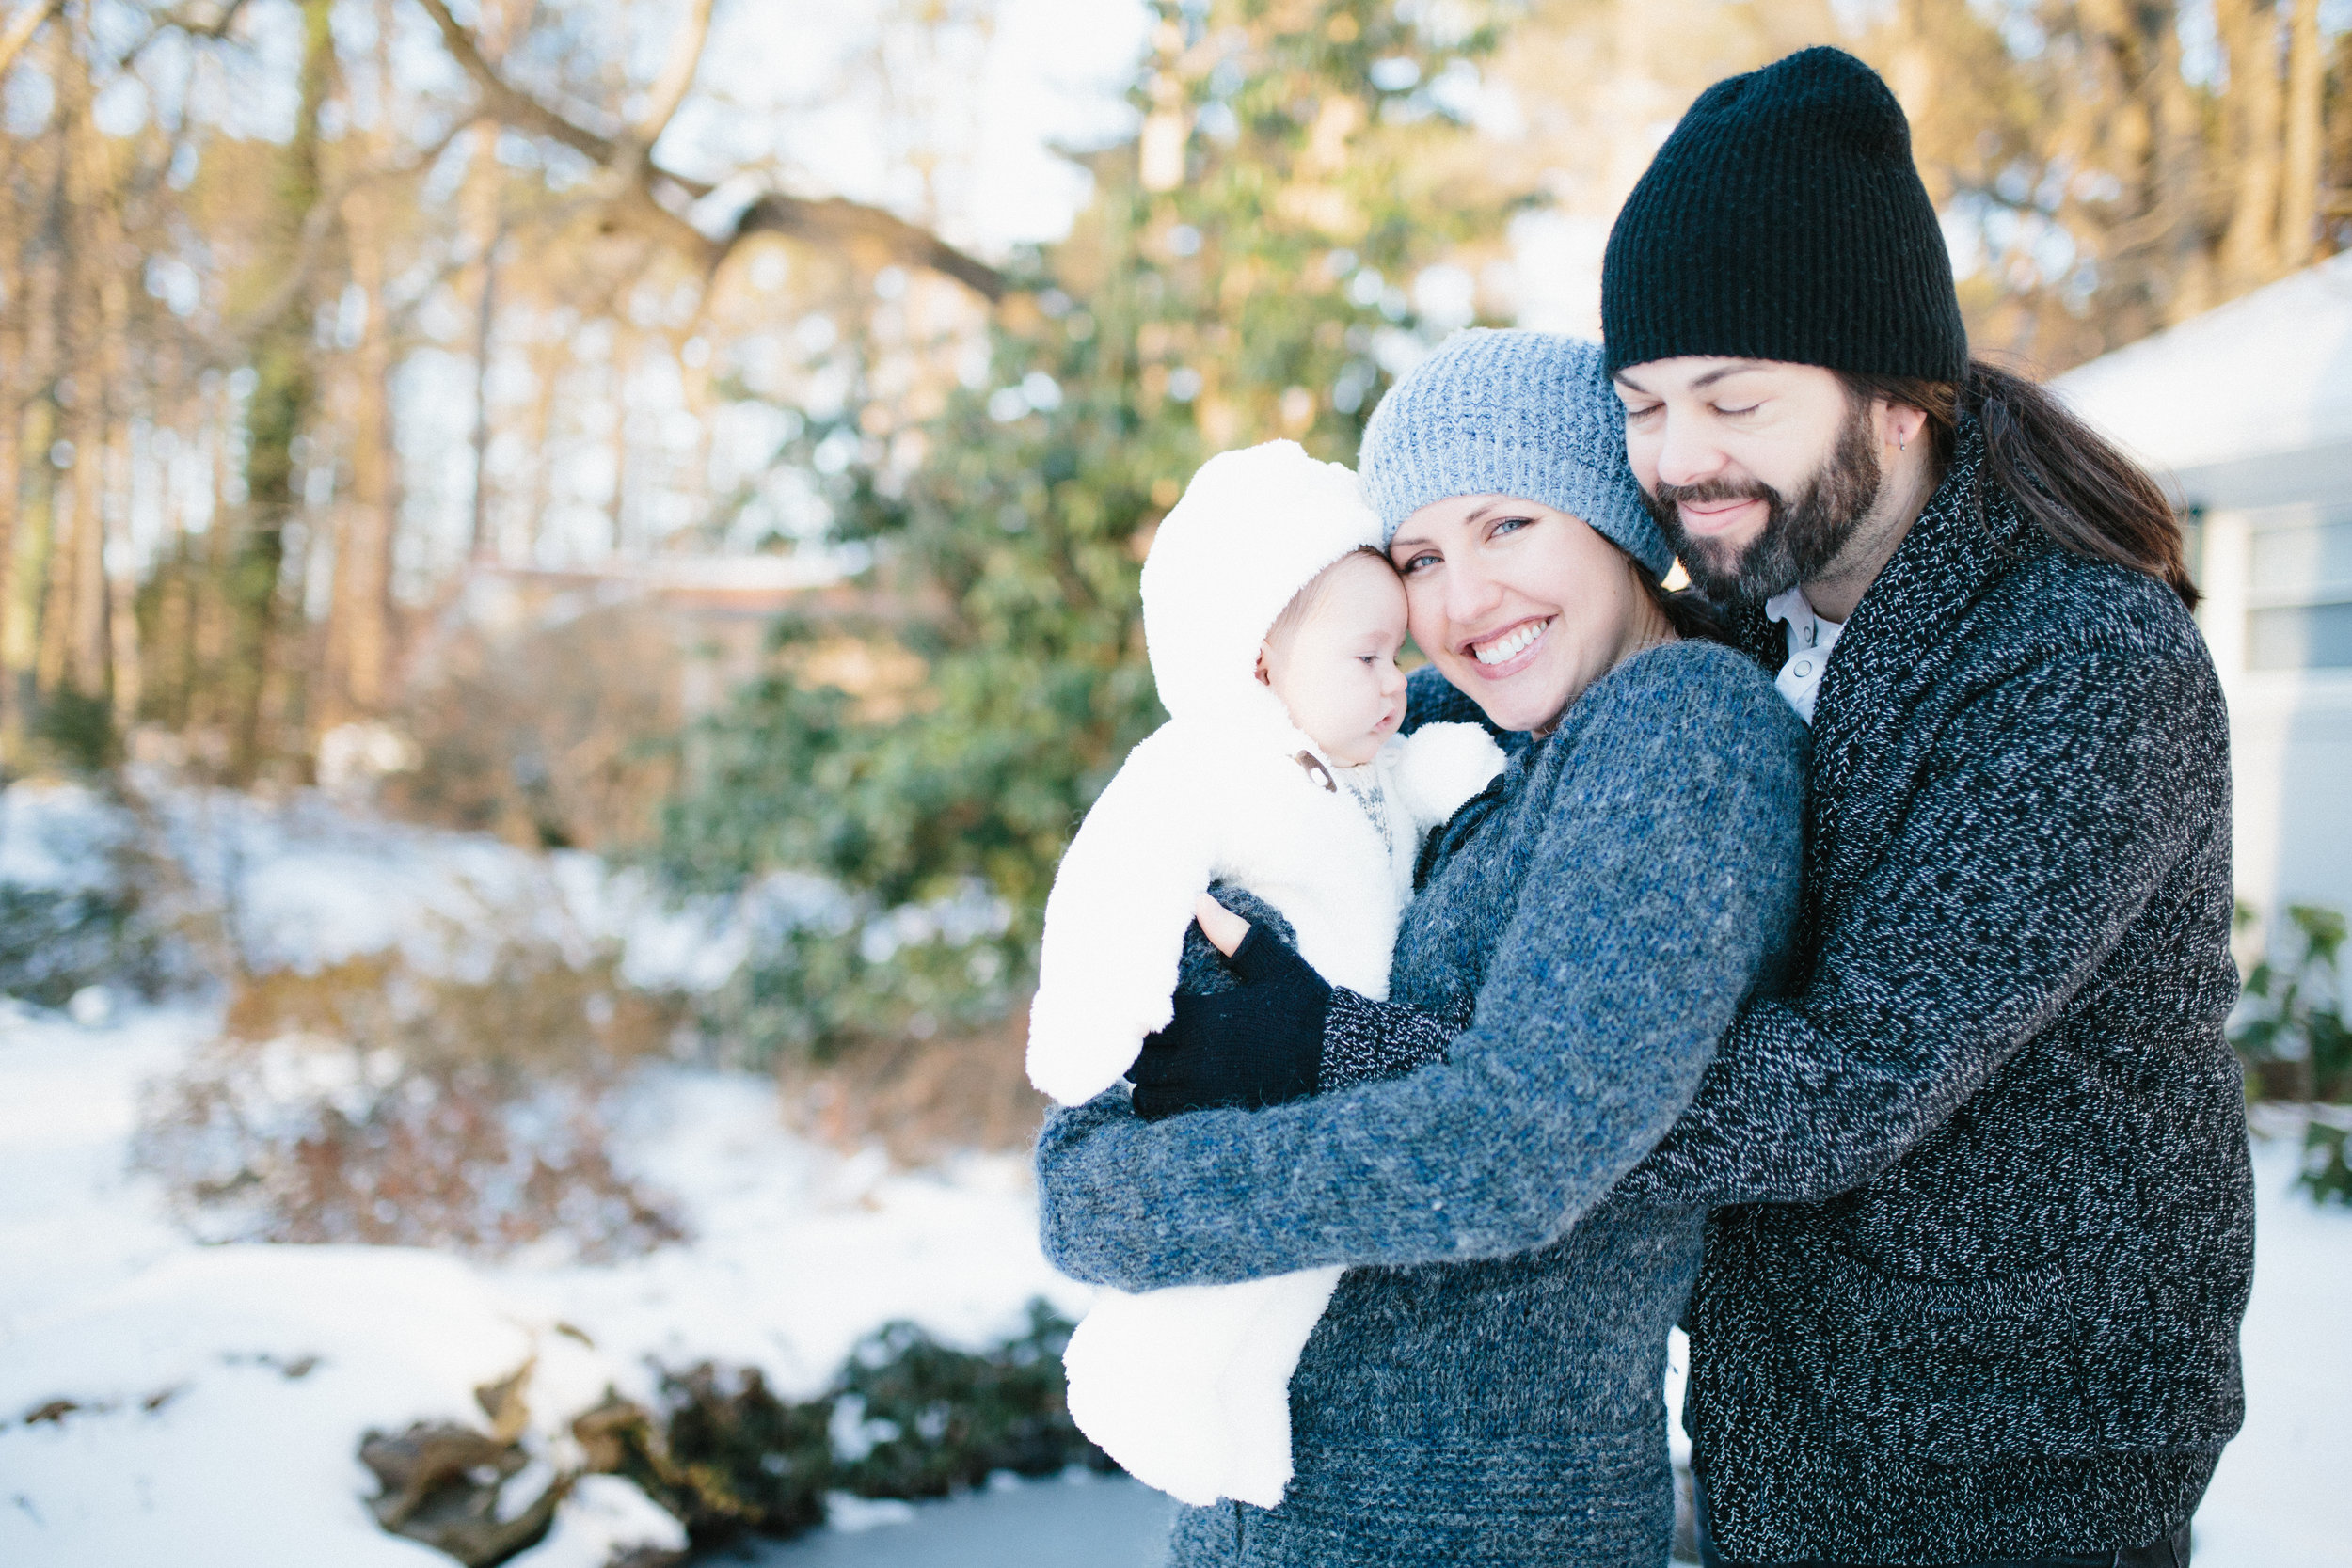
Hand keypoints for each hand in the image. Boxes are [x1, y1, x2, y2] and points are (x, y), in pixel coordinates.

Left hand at [1129, 905, 1330, 1120]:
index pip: (1144, 1021)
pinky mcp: (1216, 1117)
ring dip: (1146, 1079)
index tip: (1148, 1004)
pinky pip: (1166, 1118)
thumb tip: (1199, 901)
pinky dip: (1161, 1105)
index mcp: (1206, 1022)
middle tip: (1151, 1034)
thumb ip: (1234, 935)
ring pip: (1145, 1095)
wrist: (1342, 1060)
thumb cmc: (1306, 1008)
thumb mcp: (1274, 964)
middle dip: (1139, 1048)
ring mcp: (1205, 1095)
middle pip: (1138, 1061)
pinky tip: (1174, 1086)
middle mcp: (1198, 1063)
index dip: (1139, 1013)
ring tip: (1161, 1062)